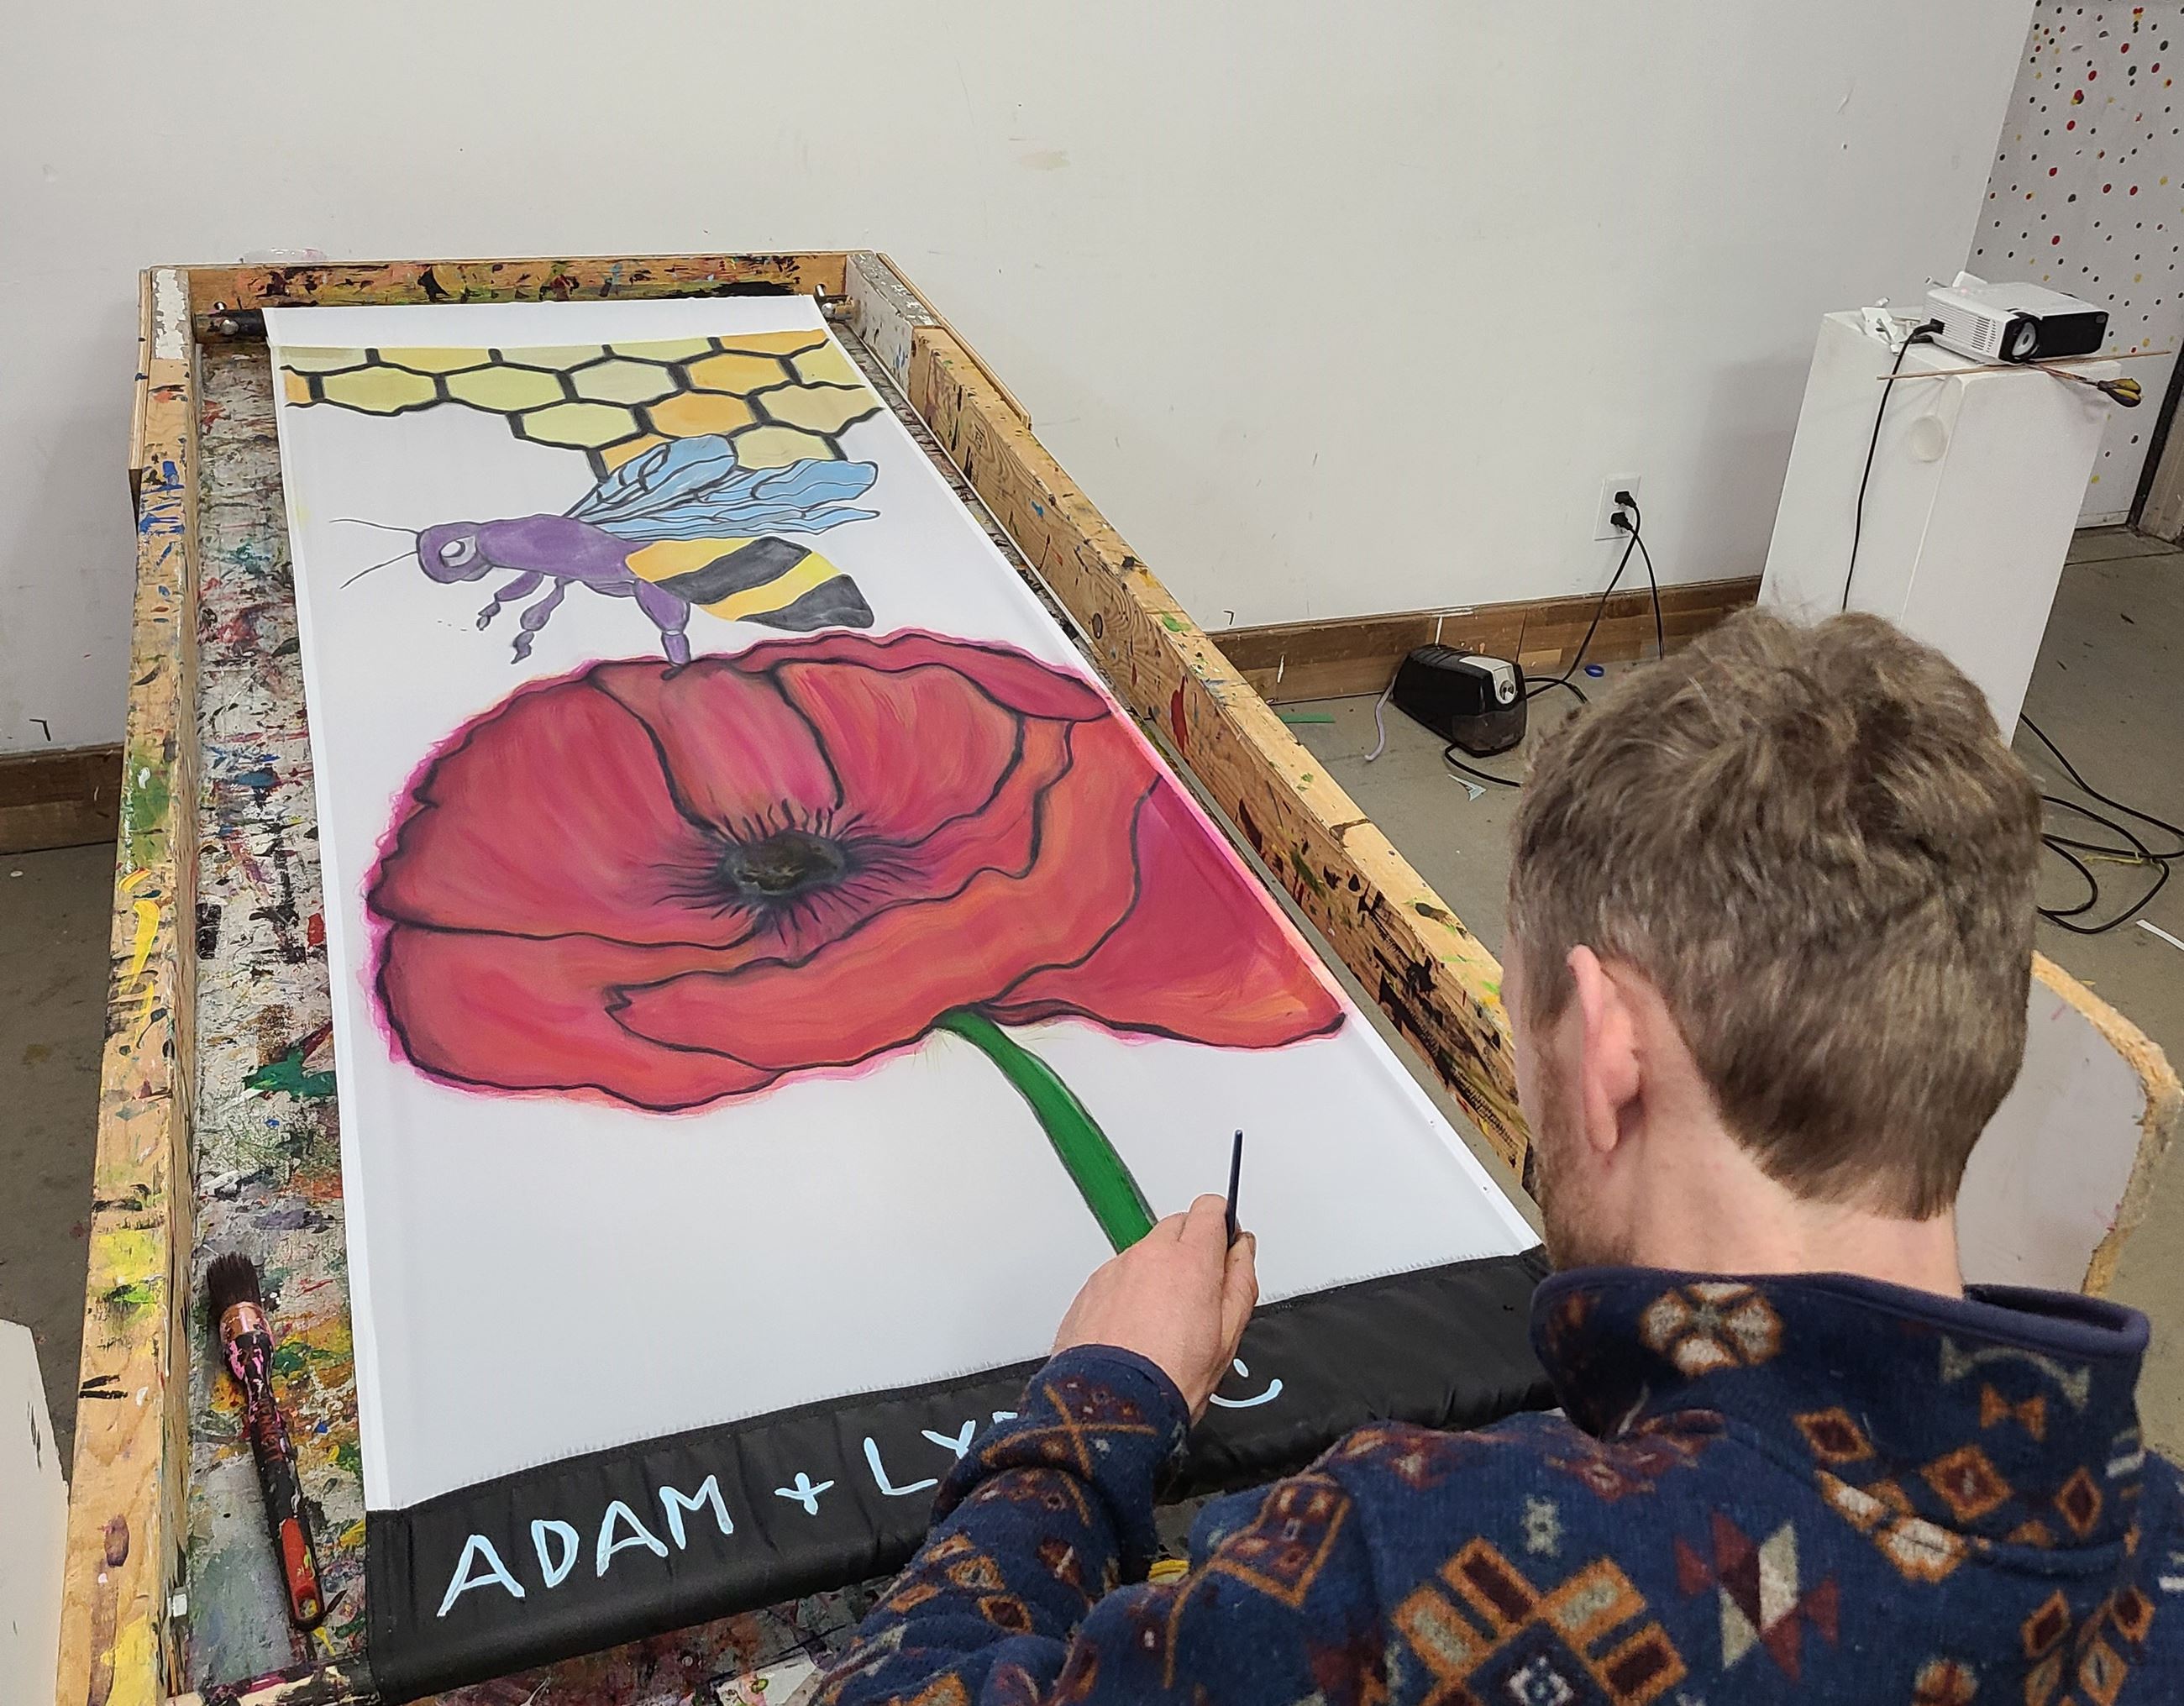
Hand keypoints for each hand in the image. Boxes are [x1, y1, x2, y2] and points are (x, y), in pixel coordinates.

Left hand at [1051, 1194, 1257, 1420]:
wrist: (1110, 1405)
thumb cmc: (1170, 1377)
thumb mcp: (1229, 1334)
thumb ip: (1240, 1279)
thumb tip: (1242, 1248)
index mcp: (1190, 1260)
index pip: (1210, 1209)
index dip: (1222, 1226)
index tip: (1224, 1248)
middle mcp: (1149, 1255)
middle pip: (1177, 1225)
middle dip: (1191, 1247)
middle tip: (1197, 1292)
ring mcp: (1116, 1269)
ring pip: (1146, 1253)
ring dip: (1157, 1273)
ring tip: (1162, 1322)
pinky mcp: (1091, 1288)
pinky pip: (1118, 1276)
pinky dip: (1128, 1292)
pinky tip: (1134, 1329)